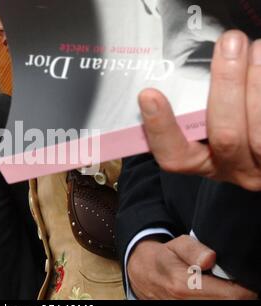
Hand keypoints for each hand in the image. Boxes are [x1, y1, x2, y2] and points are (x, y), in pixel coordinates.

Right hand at [127, 235, 256, 299]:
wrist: (141, 273)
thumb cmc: (163, 257)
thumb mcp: (176, 244)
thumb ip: (194, 249)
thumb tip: (210, 258)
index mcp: (184, 285)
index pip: (233, 296)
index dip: (245, 288)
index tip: (242, 279)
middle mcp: (183, 303)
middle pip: (229, 305)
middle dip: (235, 294)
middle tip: (230, 282)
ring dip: (224, 298)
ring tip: (218, 287)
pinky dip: (214, 301)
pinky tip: (209, 294)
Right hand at [138, 30, 260, 190]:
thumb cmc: (226, 125)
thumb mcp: (202, 123)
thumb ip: (190, 103)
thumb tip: (178, 61)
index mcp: (199, 163)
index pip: (173, 156)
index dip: (161, 128)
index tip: (148, 94)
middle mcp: (231, 169)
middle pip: (226, 138)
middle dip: (227, 86)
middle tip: (229, 43)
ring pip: (259, 134)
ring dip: (257, 85)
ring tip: (255, 48)